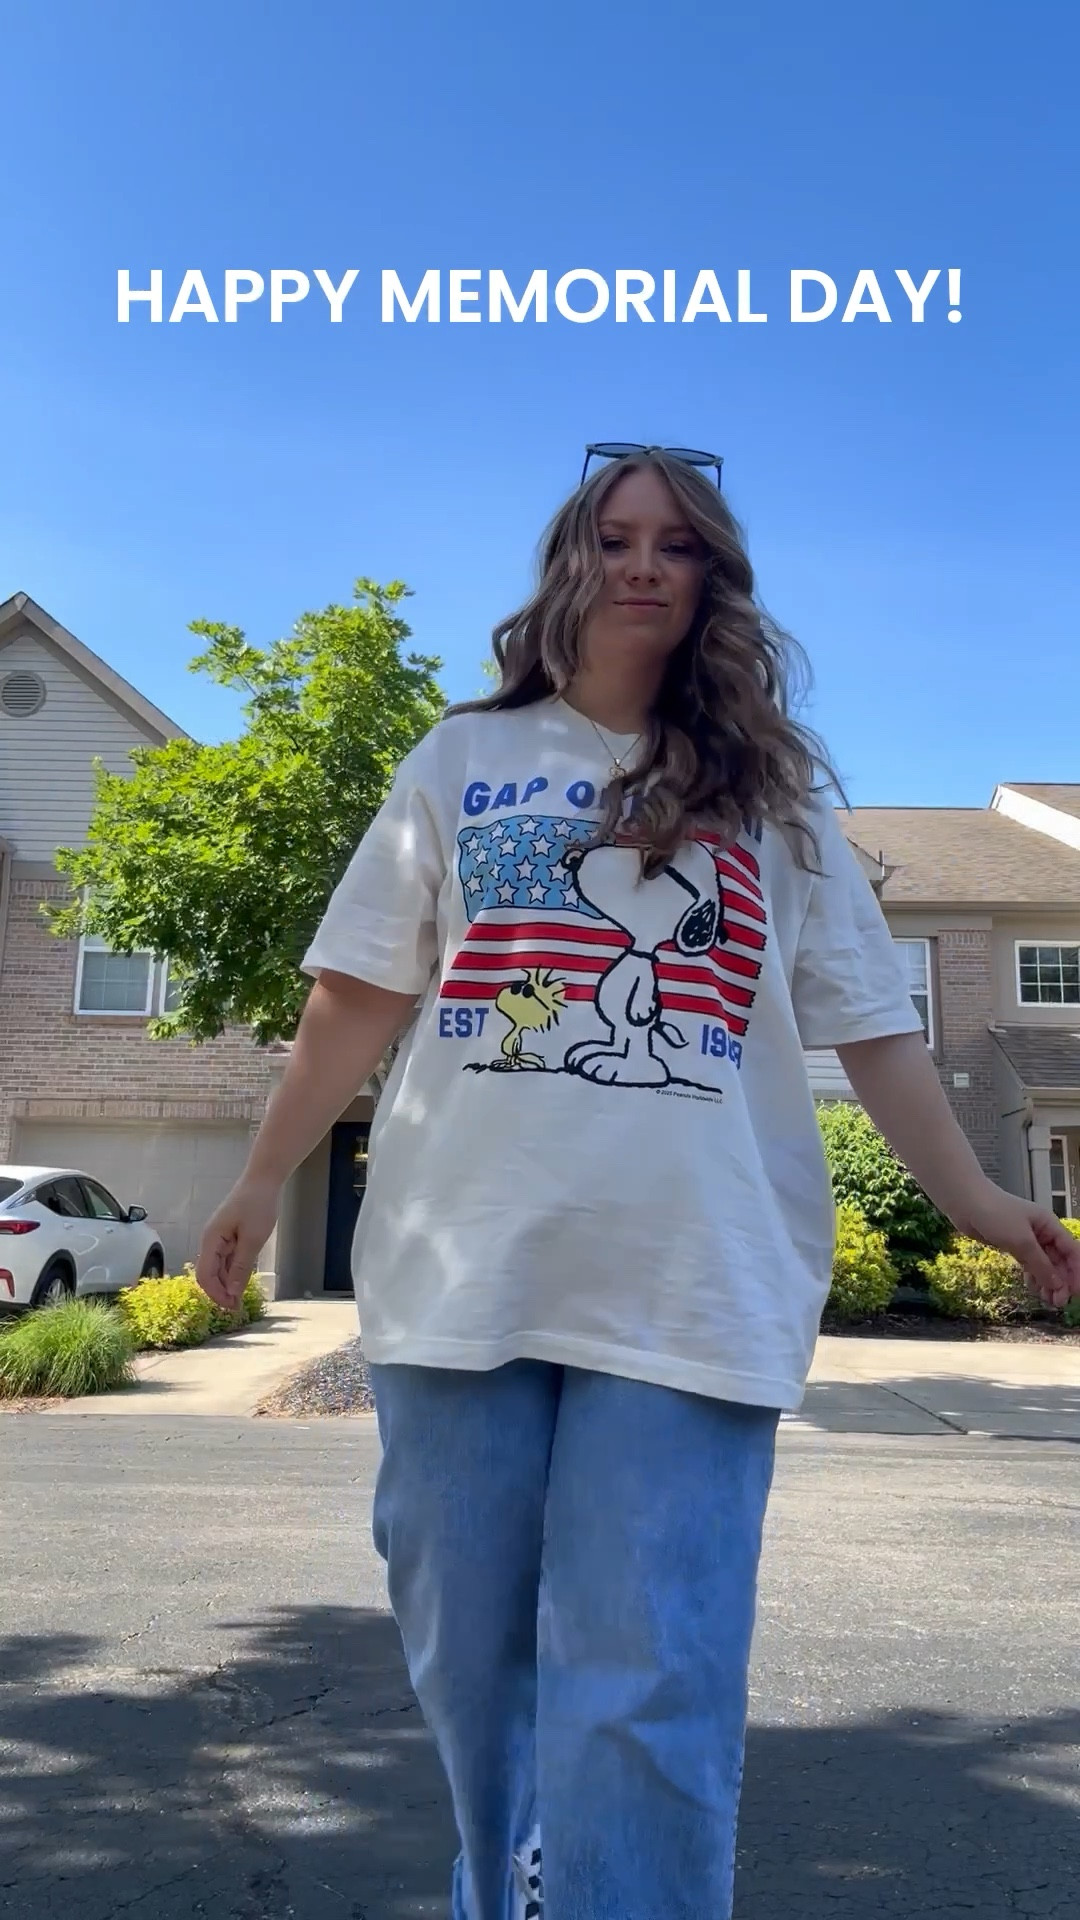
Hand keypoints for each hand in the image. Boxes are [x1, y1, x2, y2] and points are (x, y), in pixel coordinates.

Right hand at [195, 1177, 280, 1313]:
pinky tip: (242, 1283)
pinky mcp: (230, 1236)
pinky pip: (227, 1259)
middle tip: (236, 1309)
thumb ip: (241, 1266)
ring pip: (218, 1268)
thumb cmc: (258, 1205)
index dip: (216, 1294)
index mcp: (211, 1239)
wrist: (264, 1180)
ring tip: (239, 1301)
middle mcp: (211, 1240)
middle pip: (208, 1274)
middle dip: (220, 1293)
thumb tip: (232, 1292)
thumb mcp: (253, 1239)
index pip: (205, 1275)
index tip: (231, 1307)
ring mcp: (220, 1238)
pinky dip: (233, 1273)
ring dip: (227, 1285)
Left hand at [959, 1182, 1079, 1311]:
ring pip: (1044, 1264)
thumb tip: (1059, 1285)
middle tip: (1057, 1302)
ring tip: (1047, 1300)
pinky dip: (1033, 1276)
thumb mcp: (1021, 1241)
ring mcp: (1027, 1239)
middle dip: (1061, 1281)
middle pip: (1059, 1260)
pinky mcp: (1013, 1245)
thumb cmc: (996, 1214)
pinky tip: (1033, 1288)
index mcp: (1050, 1225)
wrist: (965, 1202)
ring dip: (1047, 1282)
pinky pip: (1029, 1264)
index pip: (1072, 1251)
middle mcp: (1042, 1233)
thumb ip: (1041, 1264)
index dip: (1076, 1273)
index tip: (1075, 1293)